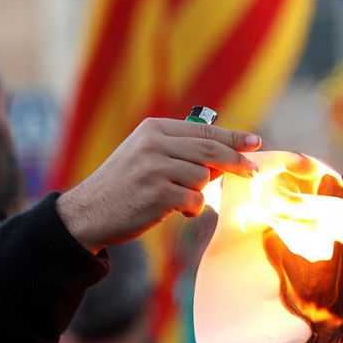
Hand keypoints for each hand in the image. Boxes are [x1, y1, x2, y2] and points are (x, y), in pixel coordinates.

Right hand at [57, 118, 261, 251]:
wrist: (88, 213)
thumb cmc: (123, 187)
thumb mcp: (145, 156)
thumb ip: (179, 151)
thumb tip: (225, 156)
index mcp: (153, 129)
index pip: (204, 130)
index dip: (233, 137)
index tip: (255, 143)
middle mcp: (154, 144)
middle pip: (211, 150)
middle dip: (236, 162)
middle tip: (252, 172)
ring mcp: (155, 168)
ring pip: (203, 178)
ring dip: (199, 193)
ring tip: (179, 200)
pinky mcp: (157, 194)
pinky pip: (195, 200)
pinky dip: (192, 209)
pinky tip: (175, 211)